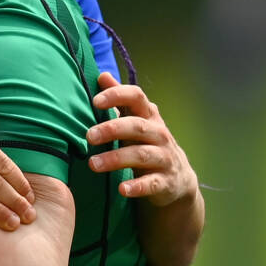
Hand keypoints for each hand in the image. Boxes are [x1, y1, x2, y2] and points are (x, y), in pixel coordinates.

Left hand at [86, 74, 197, 206]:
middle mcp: (159, 134)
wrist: (178, 179)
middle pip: (137, 127)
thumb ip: (120, 100)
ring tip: (93, 164)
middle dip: (112, 129)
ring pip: (141, 155)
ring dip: (116, 159)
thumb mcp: (136, 121)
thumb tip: (102, 75)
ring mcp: (164, 158)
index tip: (96, 100)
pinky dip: (138, 186)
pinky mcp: (166, 182)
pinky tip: (122, 189)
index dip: (117, 95)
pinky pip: (152, 184)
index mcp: (149, 117)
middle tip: (88, 136)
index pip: (137, 97)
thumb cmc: (148, 144)